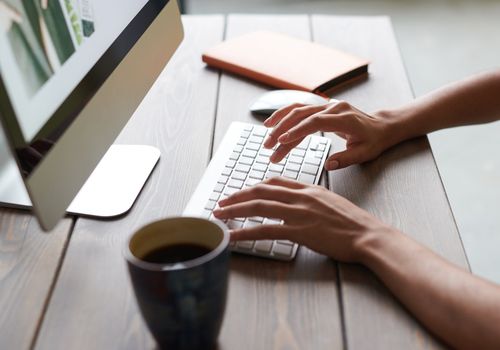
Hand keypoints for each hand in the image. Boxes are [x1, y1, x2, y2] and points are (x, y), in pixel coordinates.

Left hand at [213, 177, 394, 262]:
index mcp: (308, 188)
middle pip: (261, 191)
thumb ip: (311, 199)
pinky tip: (233, 236)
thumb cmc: (353, 222)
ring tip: (219, 215)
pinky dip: (245, 232)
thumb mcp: (330, 202)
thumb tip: (296, 204)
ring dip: (235, 210)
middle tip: (222, 202)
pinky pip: (265, 230)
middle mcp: (300, 196)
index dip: (254, 186)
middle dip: (238, 195)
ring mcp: (299, 212)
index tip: (242, 192)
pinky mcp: (299, 231)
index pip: (274, 182)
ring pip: (259, 206)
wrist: (367, 234)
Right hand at [262, 100, 396, 170]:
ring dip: (279, 122)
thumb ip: (346, 159)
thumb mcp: (364, 153)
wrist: (381, 126)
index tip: (282, 141)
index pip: (315, 122)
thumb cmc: (373, 141)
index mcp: (344, 118)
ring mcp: (326, 106)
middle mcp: (333, 108)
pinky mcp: (321, 108)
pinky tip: (272, 123)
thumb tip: (329, 165)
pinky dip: (284, 115)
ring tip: (267, 136)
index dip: (297, 131)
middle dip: (282, 130)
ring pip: (297, 110)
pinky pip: (299, 108)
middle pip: (301, 115)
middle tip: (269, 147)